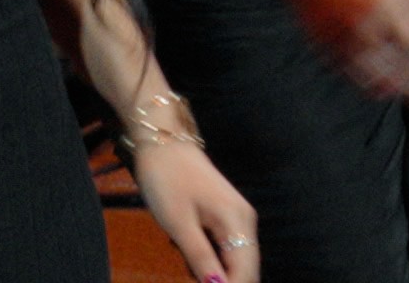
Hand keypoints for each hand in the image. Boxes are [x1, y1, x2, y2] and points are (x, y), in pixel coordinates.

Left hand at [130, 136, 259, 282]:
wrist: (162, 141)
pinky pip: (226, 249)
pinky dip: (210, 258)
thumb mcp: (179, 224)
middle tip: (188, 270)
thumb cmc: (167, 180)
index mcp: (238, 223)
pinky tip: (188, 250)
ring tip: (185, 258)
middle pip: (244, 270)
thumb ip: (201, 260)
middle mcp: (245, 223)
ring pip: (234, 262)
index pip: (246, 274)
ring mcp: (237, 218)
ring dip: (214, 272)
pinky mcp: (226, 216)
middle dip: (220, 281)